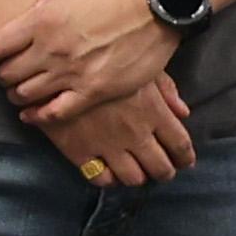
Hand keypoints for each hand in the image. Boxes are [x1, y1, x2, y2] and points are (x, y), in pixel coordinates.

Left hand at [0, 0, 177, 125]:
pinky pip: (55, 113)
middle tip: (6, 73)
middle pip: (6, 74)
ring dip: (17, 95)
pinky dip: (39, 116)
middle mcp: (52, 49)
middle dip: (2, 75)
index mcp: (41, 21)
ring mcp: (72, 73)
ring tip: (19, 90)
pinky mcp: (93, 91)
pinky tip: (33, 113)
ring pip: (26, 95)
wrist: (154, 10)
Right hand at [39, 74, 194, 188]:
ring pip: (133, 178)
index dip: (185, 158)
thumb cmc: (100, 56)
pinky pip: (101, 178)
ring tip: (133, 169)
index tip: (183, 161)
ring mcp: (107, 145)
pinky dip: (109, 178)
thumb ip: (165, 89)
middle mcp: (135, 133)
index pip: (181, 146)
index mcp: (153, 110)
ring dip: (137, 176)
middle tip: (159, 168)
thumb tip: (183, 112)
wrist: (50, 61)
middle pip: (161, 168)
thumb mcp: (139, 64)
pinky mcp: (79, 151)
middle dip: (164, 171)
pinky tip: (107, 169)